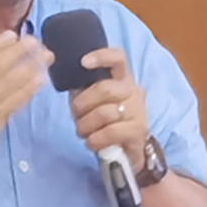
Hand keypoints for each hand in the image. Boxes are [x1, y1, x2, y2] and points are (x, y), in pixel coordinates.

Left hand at [69, 48, 147, 170]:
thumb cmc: (104, 120)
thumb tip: (67, 78)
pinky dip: (95, 139)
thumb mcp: (92, 100)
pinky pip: (111, 132)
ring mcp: (138, 110)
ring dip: (86, 125)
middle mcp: (133, 90)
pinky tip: (91, 142)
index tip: (83, 62)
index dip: (102, 56)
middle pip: (105, 88)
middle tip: (75, 115)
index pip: (118, 58)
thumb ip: (83, 87)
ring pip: (105, 112)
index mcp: (121, 78)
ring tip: (82, 131)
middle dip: (82, 104)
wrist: (124, 150)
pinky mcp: (139, 130)